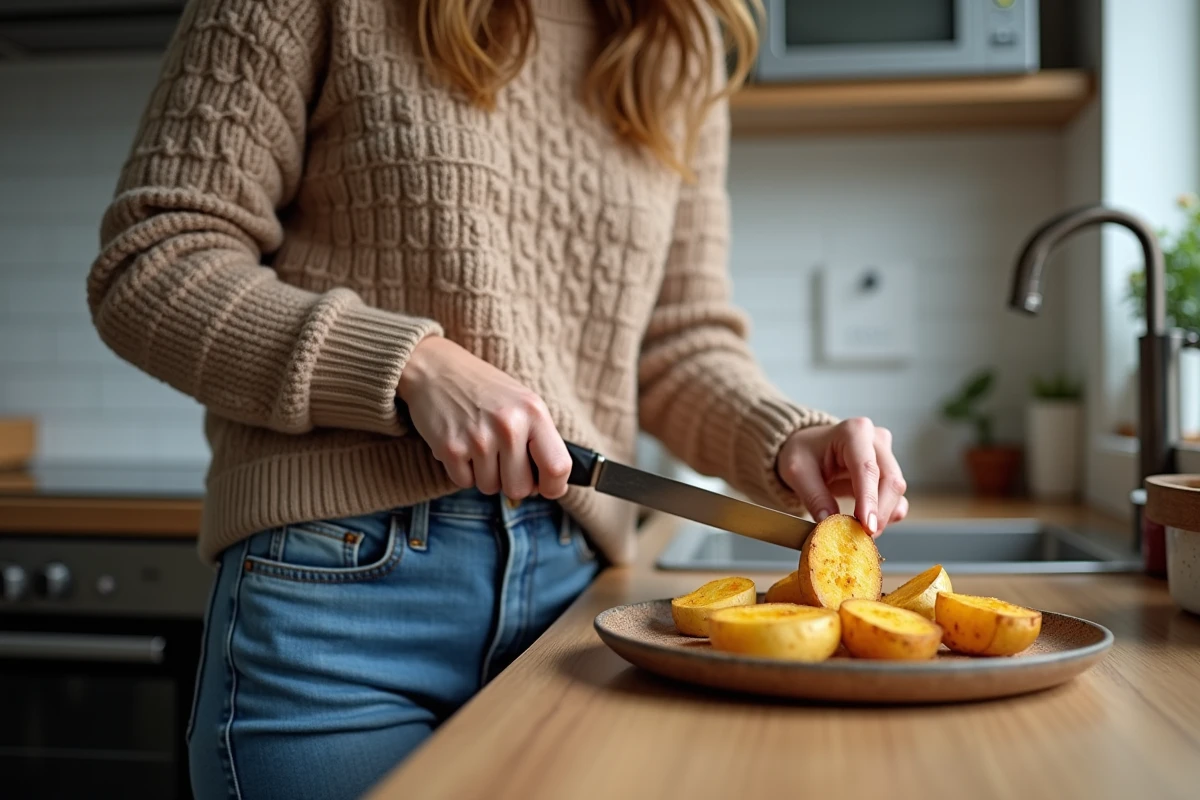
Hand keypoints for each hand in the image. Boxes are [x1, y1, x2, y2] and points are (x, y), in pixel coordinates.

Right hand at [397, 337, 571, 499]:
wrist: (436, 368)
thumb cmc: (484, 389)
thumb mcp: (522, 402)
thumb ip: (539, 439)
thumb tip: (548, 484)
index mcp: (533, 412)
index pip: (558, 467)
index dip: (554, 486)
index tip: (547, 488)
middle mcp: (509, 426)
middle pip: (521, 488)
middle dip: (512, 481)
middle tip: (502, 459)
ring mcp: (479, 438)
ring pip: (491, 488)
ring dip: (485, 474)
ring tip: (478, 444)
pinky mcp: (451, 449)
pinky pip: (464, 482)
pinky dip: (462, 470)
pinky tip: (461, 445)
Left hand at [776, 418, 908, 536]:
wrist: (809, 447)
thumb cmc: (803, 452)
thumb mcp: (797, 471)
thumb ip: (814, 497)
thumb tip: (829, 524)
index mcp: (854, 432)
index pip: (867, 469)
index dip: (869, 500)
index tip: (867, 526)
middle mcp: (876, 439)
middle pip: (890, 480)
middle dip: (879, 512)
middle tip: (861, 537)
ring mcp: (886, 455)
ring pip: (896, 491)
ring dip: (883, 515)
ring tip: (860, 532)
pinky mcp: (889, 472)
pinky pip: (896, 497)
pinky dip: (887, 514)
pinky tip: (872, 524)